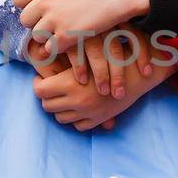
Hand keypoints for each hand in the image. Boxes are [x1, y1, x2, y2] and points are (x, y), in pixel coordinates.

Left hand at [14, 0, 149, 56]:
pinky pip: (50, 48)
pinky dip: (55, 47)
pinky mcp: (68, 36)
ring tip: (61, 29)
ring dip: (46, 35)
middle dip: (36, 21)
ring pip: (37, 35)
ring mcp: (56, 19)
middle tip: (52, 19)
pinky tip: (66, 41)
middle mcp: (45, 0)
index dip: (27, 4)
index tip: (40, 6)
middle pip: (25, 19)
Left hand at [30, 31, 174, 131]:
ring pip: (60, 118)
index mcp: (70, 82)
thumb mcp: (85, 51)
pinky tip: (78, 107)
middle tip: (50, 88)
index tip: (42, 79)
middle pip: (47, 105)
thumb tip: (38, 52)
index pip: (40, 90)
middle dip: (47, 97)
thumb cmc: (111, 56)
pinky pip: (78, 126)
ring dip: (59, 108)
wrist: (138, 73)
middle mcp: (77, 100)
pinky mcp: (98, 120)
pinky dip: (76, 119)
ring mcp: (87, 113)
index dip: (38, 84)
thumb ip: (63, 54)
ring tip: (64, 97)